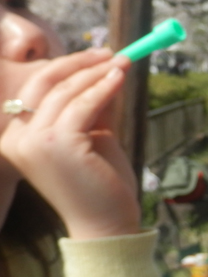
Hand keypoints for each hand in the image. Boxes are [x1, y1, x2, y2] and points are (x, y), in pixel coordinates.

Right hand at [0, 49, 137, 239]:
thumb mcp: (92, 137)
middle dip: (80, 63)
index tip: (97, 57)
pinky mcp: (57, 144)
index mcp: (17, 139)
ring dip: (96, 72)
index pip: (37, 90)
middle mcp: (17, 139)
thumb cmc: (101, 184)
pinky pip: (83, 105)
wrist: (108, 223)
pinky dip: (103, 87)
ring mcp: (33, 142)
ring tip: (122, 62)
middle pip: (44, 84)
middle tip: (110, 53)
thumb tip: (104, 70)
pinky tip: (120, 77)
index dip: (67, 68)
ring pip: (65, 92)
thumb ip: (90, 107)